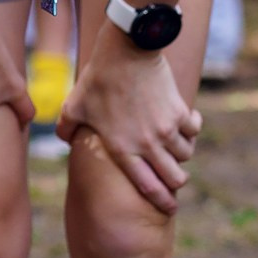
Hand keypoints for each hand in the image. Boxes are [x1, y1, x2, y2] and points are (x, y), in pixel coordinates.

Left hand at [58, 28, 202, 215]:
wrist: (127, 50)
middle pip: (174, 177)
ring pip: (185, 154)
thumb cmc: (98, 78)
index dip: (161, 201)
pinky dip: (191, 129)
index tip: (169, 208)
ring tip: (176, 149)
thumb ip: (66, 127)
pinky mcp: (180, 111)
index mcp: (123, 148)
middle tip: (175, 180)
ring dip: (182, 154)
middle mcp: (148, 144)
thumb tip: (63, 139)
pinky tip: (186, 124)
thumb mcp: (74, 105)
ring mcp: (167, 128)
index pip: (147, 186)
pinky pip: (194, 130)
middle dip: (176, 183)